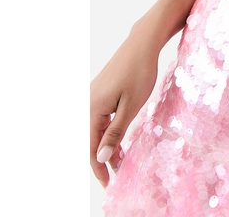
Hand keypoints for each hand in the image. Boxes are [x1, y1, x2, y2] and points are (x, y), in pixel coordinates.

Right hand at [90, 30, 159, 186]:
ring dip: (105, 146)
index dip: (99, 168)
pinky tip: (119, 137)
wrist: (141, 44)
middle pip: (90, 140)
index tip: (109, 184)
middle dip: (102, 159)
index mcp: (92, 110)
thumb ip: (115, 132)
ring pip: (94, 129)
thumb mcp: (131, 106)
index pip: (91, 148)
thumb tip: (101, 158)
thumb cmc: (140, 72)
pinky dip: (107, 131)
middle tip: (116, 175)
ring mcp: (92, 96)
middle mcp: (87, 104)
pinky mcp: (100, 92)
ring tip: (121, 160)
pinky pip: (99, 118)